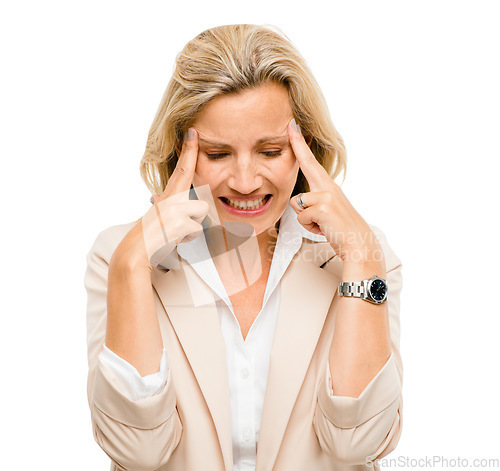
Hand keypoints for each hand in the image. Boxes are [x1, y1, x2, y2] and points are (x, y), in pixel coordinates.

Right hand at [115, 128, 209, 269]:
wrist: (135, 251)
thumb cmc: (149, 235)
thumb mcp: (158, 216)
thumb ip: (164, 205)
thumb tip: (156, 198)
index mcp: (167, 196)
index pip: (182, 169)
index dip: (189, 150)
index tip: (193, 132)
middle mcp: (171, 199)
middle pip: (202, 204)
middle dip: (195, 219)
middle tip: (176, 225)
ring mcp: (175, 210)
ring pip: (201, 217)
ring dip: (192, 229)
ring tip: (175, 234)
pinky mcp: (179, 222)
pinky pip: (196, 230)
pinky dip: (188, 238)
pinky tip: (174, 239)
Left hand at [287, 119, 382, 264]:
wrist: (359, 244)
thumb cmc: (341, 229)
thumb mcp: (328, 211)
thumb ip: (315, 202)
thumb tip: (300, 202)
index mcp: (328, 186)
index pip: (311, 162)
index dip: (300, 144)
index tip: (292, 127)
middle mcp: (328, 187)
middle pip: (307, 163)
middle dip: (297, 144)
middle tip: (290, 123)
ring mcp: (326, 196)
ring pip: (297, 204)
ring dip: (305, 219)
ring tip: (322, 224)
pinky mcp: (322, 207)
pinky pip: (301, 218)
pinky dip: (310, 227)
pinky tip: (323, 228)